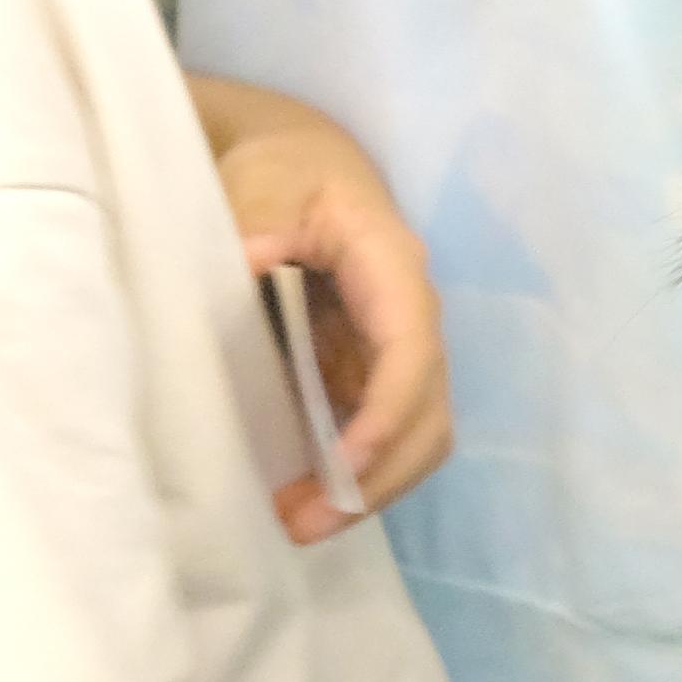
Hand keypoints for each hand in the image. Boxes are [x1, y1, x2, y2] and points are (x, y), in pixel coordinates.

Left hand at [196, 78, 453, 536]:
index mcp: (390, 264)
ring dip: (372, 487)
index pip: (412, 350)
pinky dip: (354, 475)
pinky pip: (382, 433)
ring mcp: (388, 347)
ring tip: (299, 522)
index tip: (339, 469)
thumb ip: (259, 216)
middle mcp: (406, 315)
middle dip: (380, 475)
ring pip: (417, 432)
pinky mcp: (362, 368)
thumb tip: (252, 259)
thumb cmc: (277, 167)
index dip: (386, 415)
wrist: (287, 158)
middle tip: (303, 522)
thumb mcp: (262, 178)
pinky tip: (303, 495)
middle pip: (430, 410)